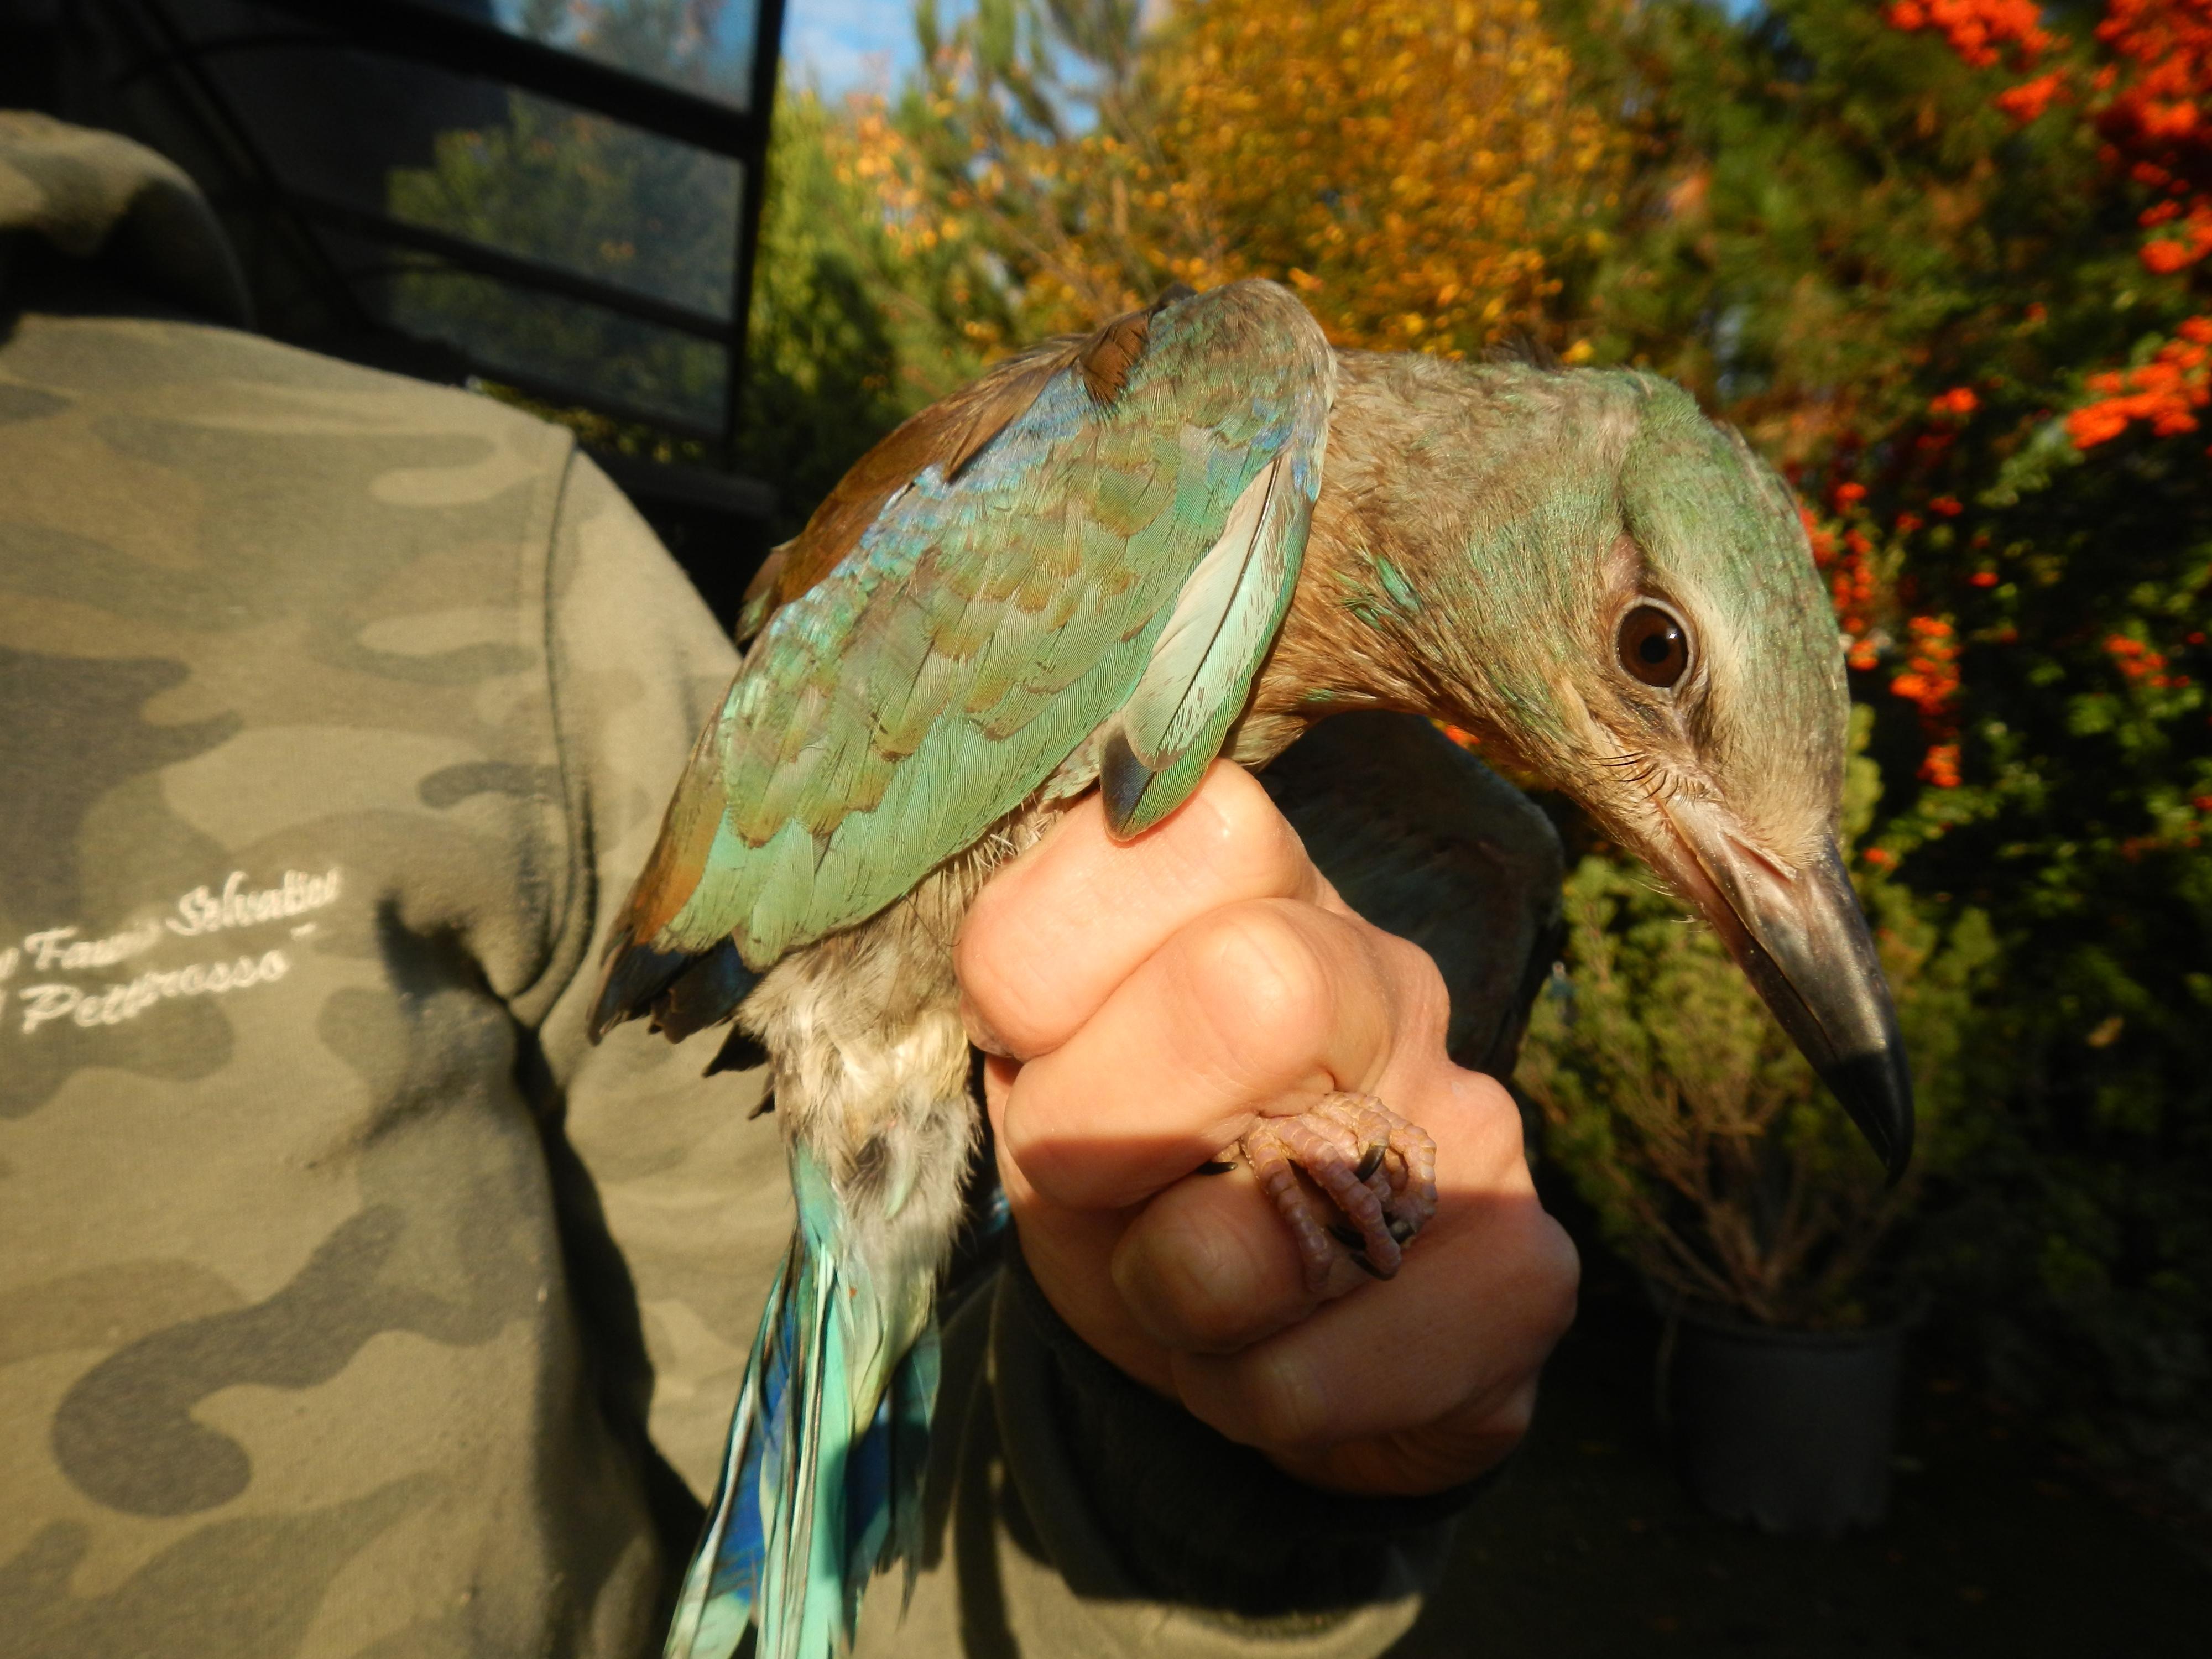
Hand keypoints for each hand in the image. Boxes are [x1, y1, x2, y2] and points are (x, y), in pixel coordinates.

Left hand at [955, 762, 1578, 1495]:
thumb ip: (1032, 995)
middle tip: (1099, 1182)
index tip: (1035, 1038)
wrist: (1238, 1337)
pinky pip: (1313, 1378)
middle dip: (1109, 1131)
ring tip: (1191, 1283)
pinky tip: (1276, 1350)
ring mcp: (1475, 1121)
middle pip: (1254, 988)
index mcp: (1262, 885)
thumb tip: (1035, 993)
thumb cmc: (1125, 1164)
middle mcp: (1388, 976)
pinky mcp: (1526, 1273)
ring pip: (1267, 1234)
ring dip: (1169, 1298)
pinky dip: (1243, 1394)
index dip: (1046, 969)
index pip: (1170, 827)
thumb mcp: (1041, 1067)